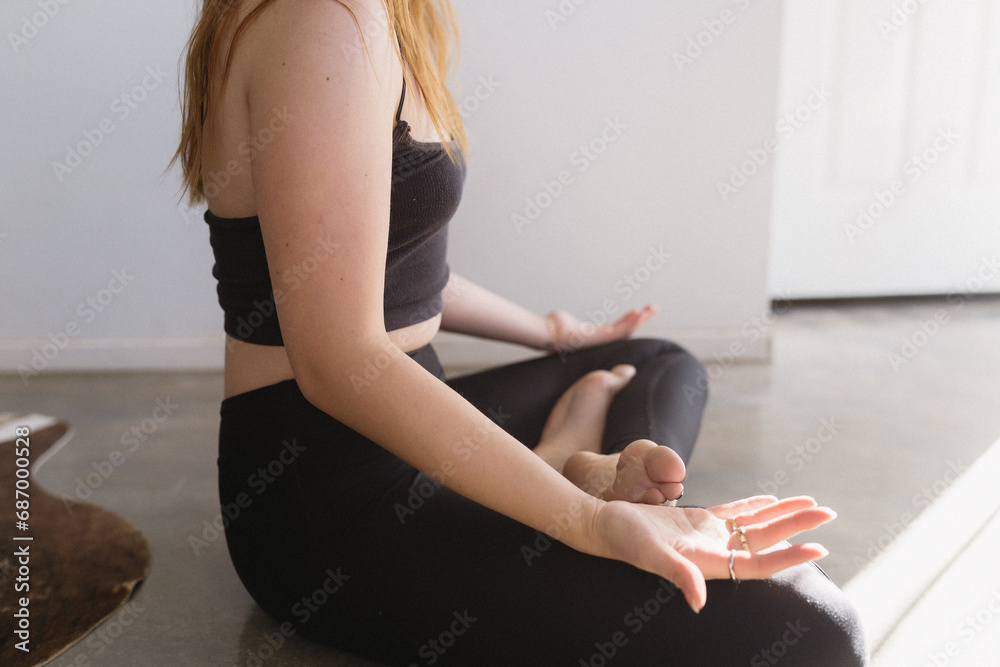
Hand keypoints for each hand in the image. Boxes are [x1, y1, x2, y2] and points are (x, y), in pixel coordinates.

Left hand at [544, 306, 656, 351]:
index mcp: (594, 335)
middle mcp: (600, 339)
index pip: (617, 328)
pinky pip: (619, 331)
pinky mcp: (599, 337)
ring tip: (651, 310)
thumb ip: (567, 322)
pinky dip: (630, 322)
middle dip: (641, 319)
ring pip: (626, 330)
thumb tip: (559, 319)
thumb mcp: (564, 322)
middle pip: (626, 329)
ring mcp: (600, 339)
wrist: (546, 333)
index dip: (630, 321)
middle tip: (653, 308)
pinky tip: (638, 314)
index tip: (640, 311)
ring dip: (640, 319)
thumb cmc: (551, 328)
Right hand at [586, 495, 833, 612]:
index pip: (760, 562)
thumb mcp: (648, 555)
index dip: (790, 556)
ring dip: (784, 515)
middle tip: (829, 512)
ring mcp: (708, 535)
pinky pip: (734, 513)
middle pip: (766, 539)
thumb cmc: (622, 540)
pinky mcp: (697, 520)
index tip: (819, 547)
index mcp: (709, 561)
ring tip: (812, 504)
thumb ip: (676, 575)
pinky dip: (755, 506)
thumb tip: (699, 600)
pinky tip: (771, 500)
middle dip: (798, 526)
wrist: (603, 526)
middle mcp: (714, 551)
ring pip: (755, 524)